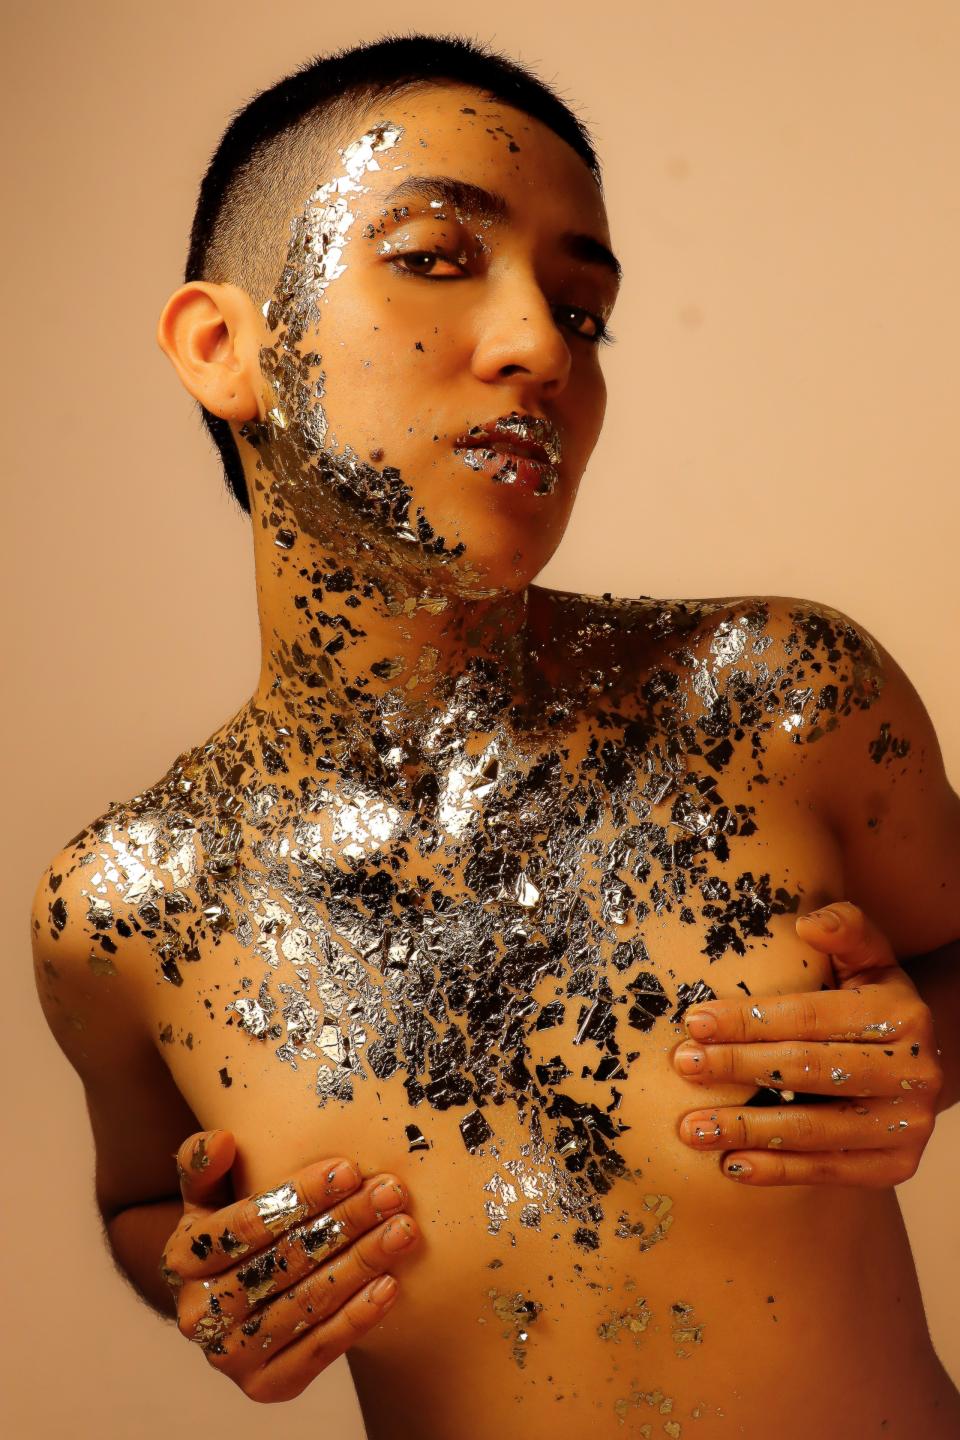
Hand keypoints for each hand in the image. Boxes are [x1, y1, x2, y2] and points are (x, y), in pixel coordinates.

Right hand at [161, 1130, 419, 1400]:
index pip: (246, 1225)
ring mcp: (231, 1355)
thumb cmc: (226, 1231)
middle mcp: (199, 1313)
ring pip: (306, 1303)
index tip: (348, 1170)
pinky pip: (318, 1349)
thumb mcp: (206, 1196)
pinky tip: (389, 1285)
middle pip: (284, 1262)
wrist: (229, 1305)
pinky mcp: (266, 1386)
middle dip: (344, 1223)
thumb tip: (222, 1140)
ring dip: (360, 1264)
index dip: (299, 1197)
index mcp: (182, 1259)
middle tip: (390, 1194)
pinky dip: (357, 1318)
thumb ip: (205, 1164)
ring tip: (402, 1230)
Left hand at [672, 901, 942, 1185]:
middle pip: (808, 1070)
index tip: (694, 1022)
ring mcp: (907, 1125)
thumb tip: (808, 924)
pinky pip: (826, 1170)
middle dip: (737, 1067)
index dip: (748, 1019)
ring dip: (746, 1128)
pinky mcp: (895, 1166)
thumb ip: (846, 930)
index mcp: (901, 1015)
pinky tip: (731, 1164)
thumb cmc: (871, 1000)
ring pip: (813, 1130)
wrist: (916, 1063)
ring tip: (691, 1128)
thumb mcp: (870, 959)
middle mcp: (912, 1072)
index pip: (810, 1016)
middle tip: (682, 1066)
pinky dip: (776, 1171)